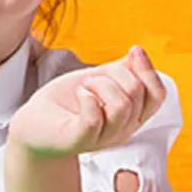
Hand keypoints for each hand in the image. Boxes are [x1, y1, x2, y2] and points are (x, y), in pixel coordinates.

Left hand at [7, 46, 165, 160]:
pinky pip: (94, 120)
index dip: (149, 70)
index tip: (134, 51)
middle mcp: (122, 129)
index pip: (158, 95)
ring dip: (101, 84)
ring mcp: (102, 138)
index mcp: (131, 115)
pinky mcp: (78, 141)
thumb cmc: (64, 103)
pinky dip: (87, 98)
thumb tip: (138, 54)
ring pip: (122, 106)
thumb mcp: (96, 79)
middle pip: (139, 94)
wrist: (33, 126)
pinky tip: (79, 93)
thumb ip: (120, 70)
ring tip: (84, 86)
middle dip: (115, 73)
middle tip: (92, 78)